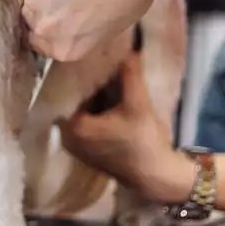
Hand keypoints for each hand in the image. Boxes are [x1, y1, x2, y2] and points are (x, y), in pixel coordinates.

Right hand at [17, 0, 157, 60]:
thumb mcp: (113, 26)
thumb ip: (86, 31)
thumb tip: (82, 21)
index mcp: (64, 50)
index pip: (42, 45)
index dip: (52, 27)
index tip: (61, 15)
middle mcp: (43, 31)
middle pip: (31, 20)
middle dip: (45, 6)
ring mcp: (32, 2)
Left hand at [59, 55, 191, 203]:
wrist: (156, 176)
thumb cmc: (143, 141)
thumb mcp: (138, 104)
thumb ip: (130, 75)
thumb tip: (128, 49)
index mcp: (73, 127)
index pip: (69, 93)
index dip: (81, 77)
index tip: (90, 61)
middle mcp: (67, 138)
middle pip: (74, 103)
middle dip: (86, 88)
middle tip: (98, 67)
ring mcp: (76, 147)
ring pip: (81, 114)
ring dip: (91, 101)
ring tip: (103, 80)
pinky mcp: (87, 152)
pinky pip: (85, 125)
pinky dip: (94, 114)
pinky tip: (106, 101)